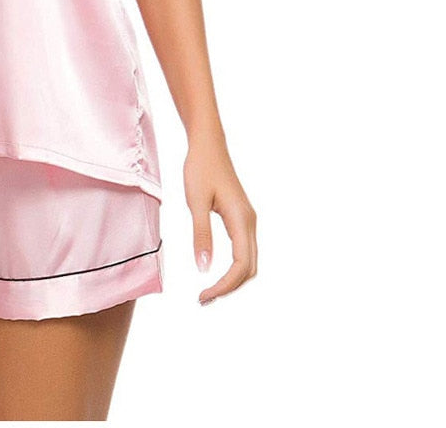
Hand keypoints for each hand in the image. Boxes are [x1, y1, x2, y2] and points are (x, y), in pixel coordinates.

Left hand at [183, 134, 257, 304]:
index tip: (203, 296)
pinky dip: (233, 267)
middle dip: (229, 287)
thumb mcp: (195, 201)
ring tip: (209, 291)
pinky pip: (244, 250)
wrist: (208, 144)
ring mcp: (247, 220)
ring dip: (233, 279)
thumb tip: (203, 268)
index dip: (225, 286)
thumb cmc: (200, 168)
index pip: (241, 265)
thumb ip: (201, 234)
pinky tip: (216, 271)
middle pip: (250, 268)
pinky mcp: (241, 217)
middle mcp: (250, 222)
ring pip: (249, 260)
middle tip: (203, 299)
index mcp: (241, 219)